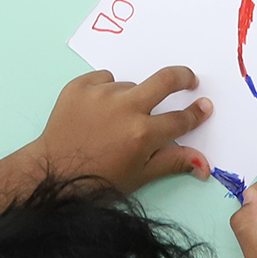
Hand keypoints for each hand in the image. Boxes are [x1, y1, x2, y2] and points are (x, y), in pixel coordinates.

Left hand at [29, 67, 213, 193]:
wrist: (52, 171)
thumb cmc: (97, 180)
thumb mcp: (139, 176)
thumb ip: (173, 162)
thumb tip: (204, 164)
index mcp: (143, 134)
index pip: (180, 119)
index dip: (195, 113)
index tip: (204, 106)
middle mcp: (125, 108)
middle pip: (165, 80)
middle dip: (182, 77)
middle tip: (188, 80)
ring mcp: (101, 94)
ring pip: (131, 86)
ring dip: (132, 98)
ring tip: (116, 120)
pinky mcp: (80, 85)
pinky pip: (105, 79)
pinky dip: (107, 91)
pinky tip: (98, 110)